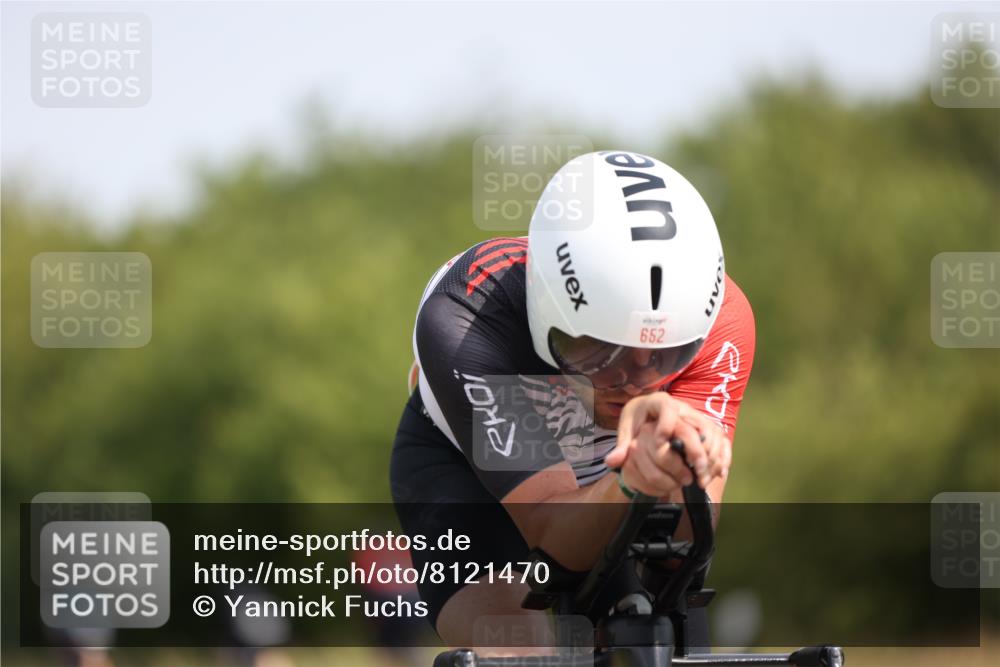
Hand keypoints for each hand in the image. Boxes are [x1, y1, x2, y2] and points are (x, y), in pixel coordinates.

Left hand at [604, 393, 730, 493]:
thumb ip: (621, 444)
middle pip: (697, 425)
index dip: (666, 427)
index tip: (661, 447)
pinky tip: (719, 472)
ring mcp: (697, 416)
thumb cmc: (637, 418)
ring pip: (713, 433)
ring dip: (711, 457)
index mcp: (661, 402)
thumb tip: (611, 462)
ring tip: (703, 479)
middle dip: (697, 450)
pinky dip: (723, 455)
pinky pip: (722, 439)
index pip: (667, 410)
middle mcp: (683, 407)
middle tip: (695, 473)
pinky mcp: (707, 426)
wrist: (649, 409)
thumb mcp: (626, 427)